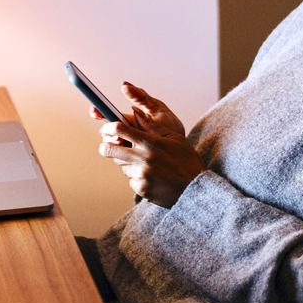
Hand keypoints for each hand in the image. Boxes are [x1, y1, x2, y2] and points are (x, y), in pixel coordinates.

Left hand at [96, 85, 203, 206]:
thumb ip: (152, 126)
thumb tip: (135, 113)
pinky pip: (131, 180)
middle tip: (110, 146)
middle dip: (106, 147)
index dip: (108, 127)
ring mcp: (141, 175)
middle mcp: (143, 158)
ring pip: (121, 166)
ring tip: (146, 164)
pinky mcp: (142, 189)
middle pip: (109, 150)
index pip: (120, 129)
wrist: (196, 189)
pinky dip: (138, 178)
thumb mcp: (174, 138)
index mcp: (150, 142)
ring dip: (128, 164)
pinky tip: (153, 177)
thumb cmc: (187, 160)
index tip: (106, 128)